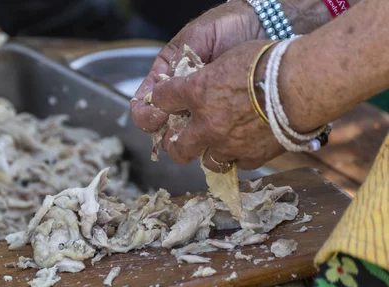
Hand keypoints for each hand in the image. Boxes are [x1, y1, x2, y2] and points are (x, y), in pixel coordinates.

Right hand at [131, 0, 264, 133]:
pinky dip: (212, 141)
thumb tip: (162, 90)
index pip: (143, 104)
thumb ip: (177, 62)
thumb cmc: (227, 26)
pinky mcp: (224, 117)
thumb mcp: (196, 38)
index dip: (145, 115)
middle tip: (178, 131)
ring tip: (201, 134)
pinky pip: (213, 136)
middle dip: (164, 134)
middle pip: (161, 128)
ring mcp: (201, 109)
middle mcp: (180, 98)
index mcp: (166, 78)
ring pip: (184, 137)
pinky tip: (221, 136)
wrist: (263, 26)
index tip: (157, 117)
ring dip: (187, 140)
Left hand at [150, 40, 284, 170]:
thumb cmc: (270, 61)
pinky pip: (239, 164)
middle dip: (176, 145)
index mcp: (197, 91)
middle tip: (182, 140)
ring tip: (218, 145)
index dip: (161, 100)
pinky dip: (241, 156)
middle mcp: (207, 122)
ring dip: (210, 153)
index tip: (165, 100)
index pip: (162, 99)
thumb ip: (212, 75)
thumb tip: (207, 81)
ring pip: (208, 162)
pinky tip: (247, 146)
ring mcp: (228, 143)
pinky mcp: (252, 155)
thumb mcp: (231, 57)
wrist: (303, 83)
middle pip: (176, 147)